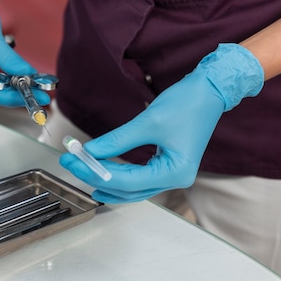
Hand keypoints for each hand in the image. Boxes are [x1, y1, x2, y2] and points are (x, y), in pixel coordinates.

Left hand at [59, 44, 263, 202]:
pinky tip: (101, 170)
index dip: (97, 172)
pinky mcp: (168, 166)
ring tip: (81, 169)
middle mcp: (176, 179)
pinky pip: (139, 178)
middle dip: (97, 177)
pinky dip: (119, 174)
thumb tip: (90, 151)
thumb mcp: (148, 121)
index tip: (74, 161)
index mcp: (175, 172)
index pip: (128, 181)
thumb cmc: (187, 103)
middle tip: (71, 163)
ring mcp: (173, 174)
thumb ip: (117, 140)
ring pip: (133, 188)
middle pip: (129, 189)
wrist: (210, 91)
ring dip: (107, 179)